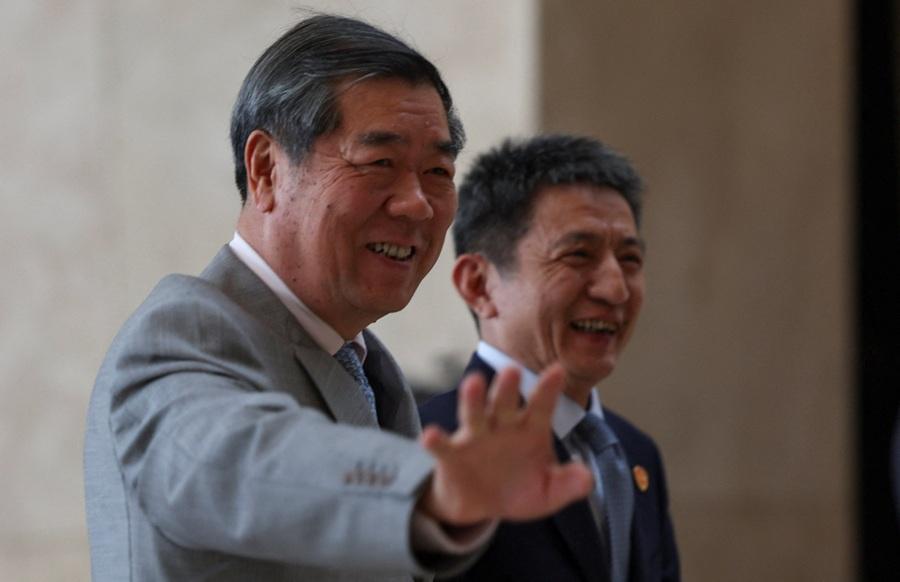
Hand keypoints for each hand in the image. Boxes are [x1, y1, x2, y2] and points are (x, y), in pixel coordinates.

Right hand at [418, 363, 593, 525]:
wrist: (480, 507)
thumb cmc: (518, 489)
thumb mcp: (548, 493)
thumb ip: (568, 485)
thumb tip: (587, 478)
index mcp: (529, 429)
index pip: (541, 406)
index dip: (548, 389)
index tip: (558, 371)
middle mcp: (501, 426)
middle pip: (504, 403)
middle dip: (507, 388)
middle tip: (512, 370)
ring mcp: (475, 438)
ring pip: (474, 414)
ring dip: (473, 399)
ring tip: (472, 382)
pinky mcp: (452, 455)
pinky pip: (443, 446)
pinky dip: (435, 440)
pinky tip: (430, 435)